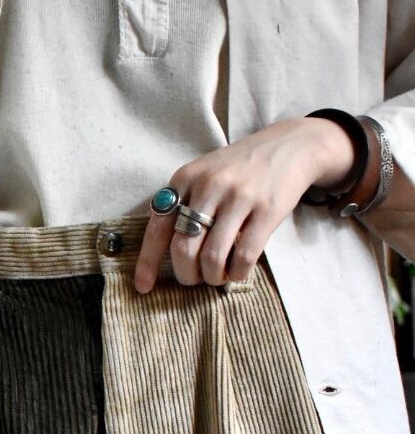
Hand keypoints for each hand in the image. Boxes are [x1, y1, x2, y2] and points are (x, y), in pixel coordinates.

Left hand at [134, 116, 356, 292]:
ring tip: (217, 276)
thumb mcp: (203, 174)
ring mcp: (239, 197)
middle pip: (183, 248)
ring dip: (212, 277)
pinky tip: (238, 271)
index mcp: (185, 178)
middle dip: (186, 274)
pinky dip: (237, 273)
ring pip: (212, 256)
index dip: (148, 262)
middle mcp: (209, 186)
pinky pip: (244, 255)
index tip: (143, 287)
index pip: (158, 228)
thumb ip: (183, 204)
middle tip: (194, 279)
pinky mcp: (267, 209)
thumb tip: (164, 253)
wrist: (289, 146)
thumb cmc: (238, 169)